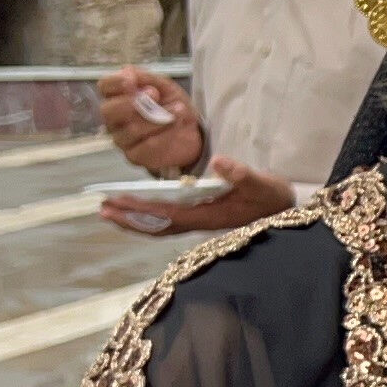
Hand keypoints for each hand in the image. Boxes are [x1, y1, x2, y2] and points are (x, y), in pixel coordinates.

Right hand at [97, 65, 204, 175]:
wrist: (192, 132)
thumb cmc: (172, 105)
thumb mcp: (164, 86)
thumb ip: (146, 78)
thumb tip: (128, 72)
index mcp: (117, 97)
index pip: (104, 87)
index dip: (115, 83)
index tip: (132, 80)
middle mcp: (114, 119)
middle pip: (108, 111)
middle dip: (131, 102)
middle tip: (155, 95)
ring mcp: (122, 139)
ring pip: (131, 129)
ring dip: (158, 118)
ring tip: (179, 109)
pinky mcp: (135, 156)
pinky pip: (147, 146)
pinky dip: (166, 134)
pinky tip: (177, 125)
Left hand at [104, 157, 294, 234]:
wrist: (284, 210)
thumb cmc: (272, 197)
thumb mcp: (262, 183)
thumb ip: (242, 173)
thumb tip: (219, 161)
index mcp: (209, 216)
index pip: (167, 213)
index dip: (141, 207)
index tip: (118, 200)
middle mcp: (199, 224)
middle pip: (156, 225)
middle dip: (129, 218)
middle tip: (102, 209)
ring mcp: (199, 223)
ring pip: (159, 226)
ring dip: (133, 220)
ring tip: (109, 212)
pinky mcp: (200, 219)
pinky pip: (166, 222)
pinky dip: (147, 219)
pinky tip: (135, 212)